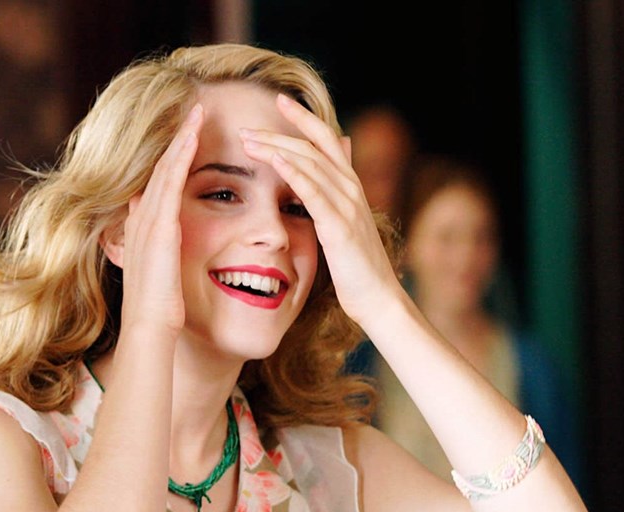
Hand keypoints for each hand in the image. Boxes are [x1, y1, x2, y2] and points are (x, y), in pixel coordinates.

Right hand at [118, 104, 202, 334]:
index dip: (173, 159)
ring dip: (180, 138)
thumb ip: (166, 255)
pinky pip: (170, 181)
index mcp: (144, 230)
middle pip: (160, 168)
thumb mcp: (164, 276)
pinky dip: (180, 155)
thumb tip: (172, 242)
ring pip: (164, 168)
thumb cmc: (162, 311)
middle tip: (193, 111)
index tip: (187, 138)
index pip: (160, 185)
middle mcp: (141, 219)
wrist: (150, 328)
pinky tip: (192, 134)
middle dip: (176, 139)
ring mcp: (147, 221)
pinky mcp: (159, 226)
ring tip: (196, 111)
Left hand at [239, 94, 400, 328]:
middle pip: (310, 147)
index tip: (279, 100)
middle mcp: (350, 188)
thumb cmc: (357, 268)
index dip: (303, 117)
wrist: (378, 299)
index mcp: (350, 186)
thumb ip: (333, 197)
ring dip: (275, 149)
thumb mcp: (345, 225)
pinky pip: (313, 192)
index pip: (325, 139)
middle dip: (276, 134)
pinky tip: (274, 161)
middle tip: (245, 128)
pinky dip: (293, 173)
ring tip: (247, 141)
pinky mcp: (339, 226)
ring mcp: (347, 205)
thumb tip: (325, 176)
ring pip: (308, 164)